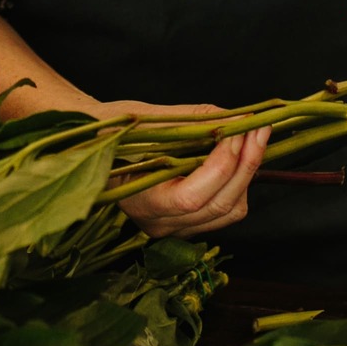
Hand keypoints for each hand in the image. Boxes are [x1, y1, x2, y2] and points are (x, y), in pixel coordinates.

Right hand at [109, 103, 267, 237]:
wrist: (87, 146)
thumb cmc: (107, 129)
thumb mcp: (142, 119)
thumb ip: (189, 121)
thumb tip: (233, 118)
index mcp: (139, 202)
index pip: (192, 197)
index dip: (221, 163)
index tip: (238, 127)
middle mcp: (158, 223)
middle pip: (219, 205)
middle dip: (246, 163)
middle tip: (259, 126)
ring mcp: (174, 227)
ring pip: (228, 212)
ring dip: (247, 174)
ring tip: (252, 138)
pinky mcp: (186, 222)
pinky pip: (224, 211)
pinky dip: (238, 183)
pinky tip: (238, 156)